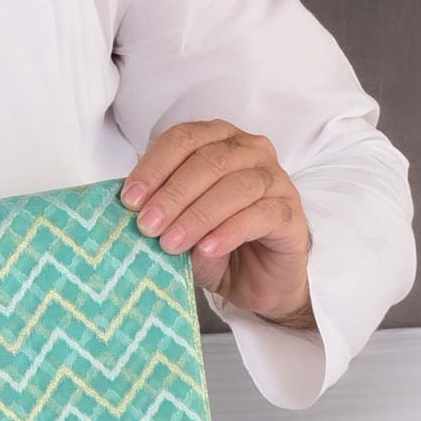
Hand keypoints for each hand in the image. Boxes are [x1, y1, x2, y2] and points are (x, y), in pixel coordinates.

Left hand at [121, 119, 314, 328]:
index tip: (129, 200)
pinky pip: (261, 214)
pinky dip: (230, 231)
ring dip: (198, 216)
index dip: (154, 167)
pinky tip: (208, 249)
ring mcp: (275, 179)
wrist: (254, 281)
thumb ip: (159, 210)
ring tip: (171, 243)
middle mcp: (250, 151)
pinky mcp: (291, 212)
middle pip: (209, 161)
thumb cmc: (212, 244)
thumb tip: (131, 211)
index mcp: (218, 141)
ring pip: (236, 186)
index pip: (184, 139)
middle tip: (147, 226)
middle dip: (172, 195)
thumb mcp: (177, 225)